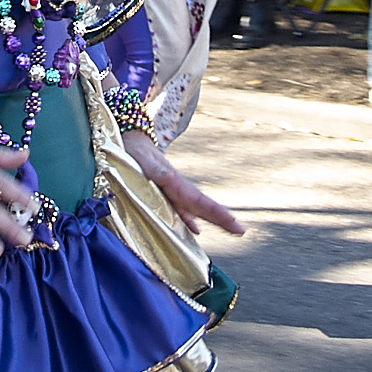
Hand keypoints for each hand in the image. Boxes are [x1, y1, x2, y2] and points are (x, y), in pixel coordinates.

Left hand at [122, 130, 244, 236]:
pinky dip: (189, 220)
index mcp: (174, 182)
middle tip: (241, 230)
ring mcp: (171, 191)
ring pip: (194, 209)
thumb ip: (157, 170)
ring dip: (211, 219)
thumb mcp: (144, 159)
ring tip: (230, 229)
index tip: (233, 221)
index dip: (215, 212)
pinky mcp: (162, 193)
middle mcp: (176, 188)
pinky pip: (180, 210)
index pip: (198, 201)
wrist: (130, 141)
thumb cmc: (135, 151)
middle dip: (221, 218)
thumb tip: (171, 179)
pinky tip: (196, 230)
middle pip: (202, 206)